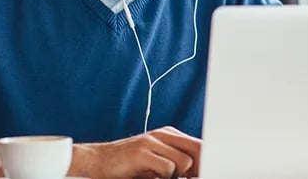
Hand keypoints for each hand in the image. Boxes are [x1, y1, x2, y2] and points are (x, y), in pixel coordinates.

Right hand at [68, 126, 201, 178]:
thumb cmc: (130, 165)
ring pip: (185, 162)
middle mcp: (163, 134)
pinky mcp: (142, 152)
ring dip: (175, 175)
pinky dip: (162, 177)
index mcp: (169, 134)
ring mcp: (152, 141)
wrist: (97, 161)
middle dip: (197, 169)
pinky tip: (150, 175)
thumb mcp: (157, 160)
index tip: (210, 171)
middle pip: (198, 150)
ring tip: (159, 176)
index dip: (207, 161)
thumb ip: (177, 160)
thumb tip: (200, 170)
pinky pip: (168, 168)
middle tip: (186, 177)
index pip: (200, 146)